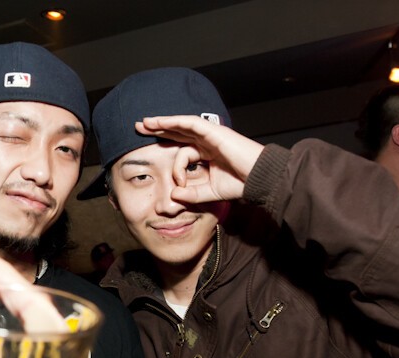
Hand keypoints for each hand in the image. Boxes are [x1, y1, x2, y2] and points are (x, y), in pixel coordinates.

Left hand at [136, 115, 263, 203]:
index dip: (167, 152)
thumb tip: (173, 195)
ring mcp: (211, 135)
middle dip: (158, 129)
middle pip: (178, 132)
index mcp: (207, 153)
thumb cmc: (240, 184)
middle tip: (139, 127)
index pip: (181, 148)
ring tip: (145, 122)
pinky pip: (191, 123)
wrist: (259, 179)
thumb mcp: (209, 193)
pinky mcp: (214, 131)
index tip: (166, 173)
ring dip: (162, 122)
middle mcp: (207, 142)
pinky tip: (161, 121)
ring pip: (182, 125)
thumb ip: (191, 194)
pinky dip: (175, 121)